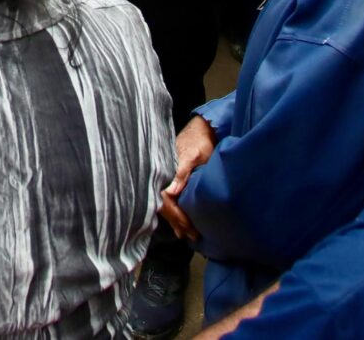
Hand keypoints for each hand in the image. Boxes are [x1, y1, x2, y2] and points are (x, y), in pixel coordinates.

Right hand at [158, 115, 217, 240]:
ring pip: (165, 204)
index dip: (176, 216)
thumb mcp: (193, 155)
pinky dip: (173, 213)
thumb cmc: (199, 141)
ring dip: (175, 220)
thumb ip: (182, 172)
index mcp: (165, 171)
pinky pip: (168, 200)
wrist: (201, 129)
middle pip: (163, 205)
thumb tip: (169, 192)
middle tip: (191, 235)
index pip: (165, 200)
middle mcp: (162, 176)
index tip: (188, 227)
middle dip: (177, 222)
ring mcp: (165, 178)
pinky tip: (179, 225)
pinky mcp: (170, 180)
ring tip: (186, 234)